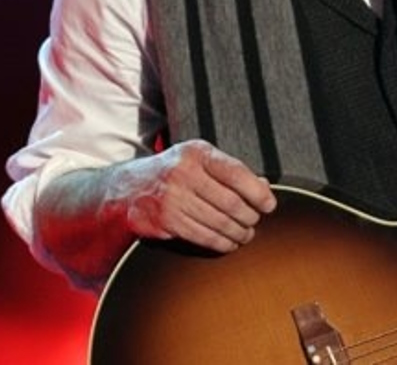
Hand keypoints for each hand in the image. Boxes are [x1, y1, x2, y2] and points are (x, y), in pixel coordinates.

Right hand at [106, 139, 276, 252]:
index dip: (258, 193)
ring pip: (219, 222)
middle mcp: (183, 173)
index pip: (236, 173)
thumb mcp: (199, 160)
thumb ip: (230, 171)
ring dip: (238, 233)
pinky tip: (228, 243)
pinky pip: (203, 236)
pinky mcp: (165, 221)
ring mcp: (172, 198)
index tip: (269, 204)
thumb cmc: (172, 172)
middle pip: (231, 202)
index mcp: (197, 153)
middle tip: (254, 222)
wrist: (128, 188)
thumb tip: (264, 186)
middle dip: (250, 217)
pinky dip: (221, 243)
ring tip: (245, 234)